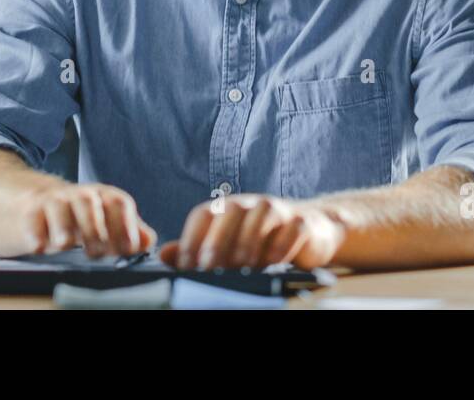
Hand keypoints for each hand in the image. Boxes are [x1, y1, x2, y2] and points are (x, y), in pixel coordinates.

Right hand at [19, 182, 156, 257]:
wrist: (38, 205)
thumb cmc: (80, 218)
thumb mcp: (106, 221)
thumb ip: (129, 231)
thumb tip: (148, 241)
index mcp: (103, 196)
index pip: (118, 203)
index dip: (125, 225)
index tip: (128, 249)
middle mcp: (78, 195)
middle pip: (88, 202)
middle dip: (94, 227)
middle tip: (97, 252)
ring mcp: (53, 200)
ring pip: (59, 205)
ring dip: (63, 225)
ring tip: (66, 244)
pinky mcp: (30, 211)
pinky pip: (32, 219)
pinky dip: (35, 233)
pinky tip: (40, 247)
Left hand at [158, 194, 344, 270]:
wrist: (309, 232)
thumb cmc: (261, 240)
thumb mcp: (228, 242)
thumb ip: (196, 248)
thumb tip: (164, 256)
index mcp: (227, 208)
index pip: (203, 215)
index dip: (192, 239)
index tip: (186, 267)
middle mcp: (250, 204)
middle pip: (230, 213)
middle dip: (217, 242)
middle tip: (209, 268)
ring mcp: (278, 210)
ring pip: (261, 218)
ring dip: (249, 244)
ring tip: (242, 268)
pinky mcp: (302, 223)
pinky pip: (291, 229)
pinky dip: (281, 246)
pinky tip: (273, 262)